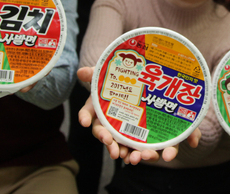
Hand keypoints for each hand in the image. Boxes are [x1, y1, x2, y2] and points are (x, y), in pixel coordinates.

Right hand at [76, 67, 200, 163]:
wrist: (142, 80)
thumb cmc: (122, 80)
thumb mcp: (109, 74)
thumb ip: (97, 73)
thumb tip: (81, 72)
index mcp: (100, 108)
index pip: (89, 113)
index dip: (85, 116)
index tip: (85, 122)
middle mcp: (110, 122)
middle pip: (105, 134)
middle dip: (108, 142)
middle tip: (112, 147)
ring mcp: (125, 129)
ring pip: (122, 144)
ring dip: (127, 152)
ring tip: (131, 158)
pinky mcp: (143, 134)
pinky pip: (142, 146)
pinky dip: (145, 152)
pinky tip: (147, 155)